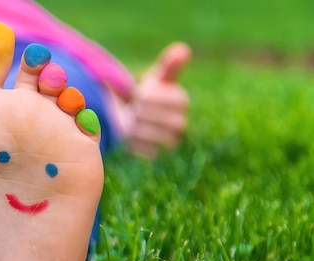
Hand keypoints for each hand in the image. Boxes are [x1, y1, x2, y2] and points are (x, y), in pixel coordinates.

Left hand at [125, 42, 190, 157]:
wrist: (130, 119)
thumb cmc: (145, 96)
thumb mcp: (155, 79)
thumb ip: (168, 66)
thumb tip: (183, 49)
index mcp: (181, 101)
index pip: (168, 99)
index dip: (149, 97)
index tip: (139, 94)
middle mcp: (182, 123)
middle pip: (160, 118)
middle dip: (141, 112)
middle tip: (134, 109)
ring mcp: (171, 142)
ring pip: (153, 136)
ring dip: (136, 127)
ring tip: (131, 121)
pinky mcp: (158, 157)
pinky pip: (146, 151)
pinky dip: (134, 142)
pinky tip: (131, 135)